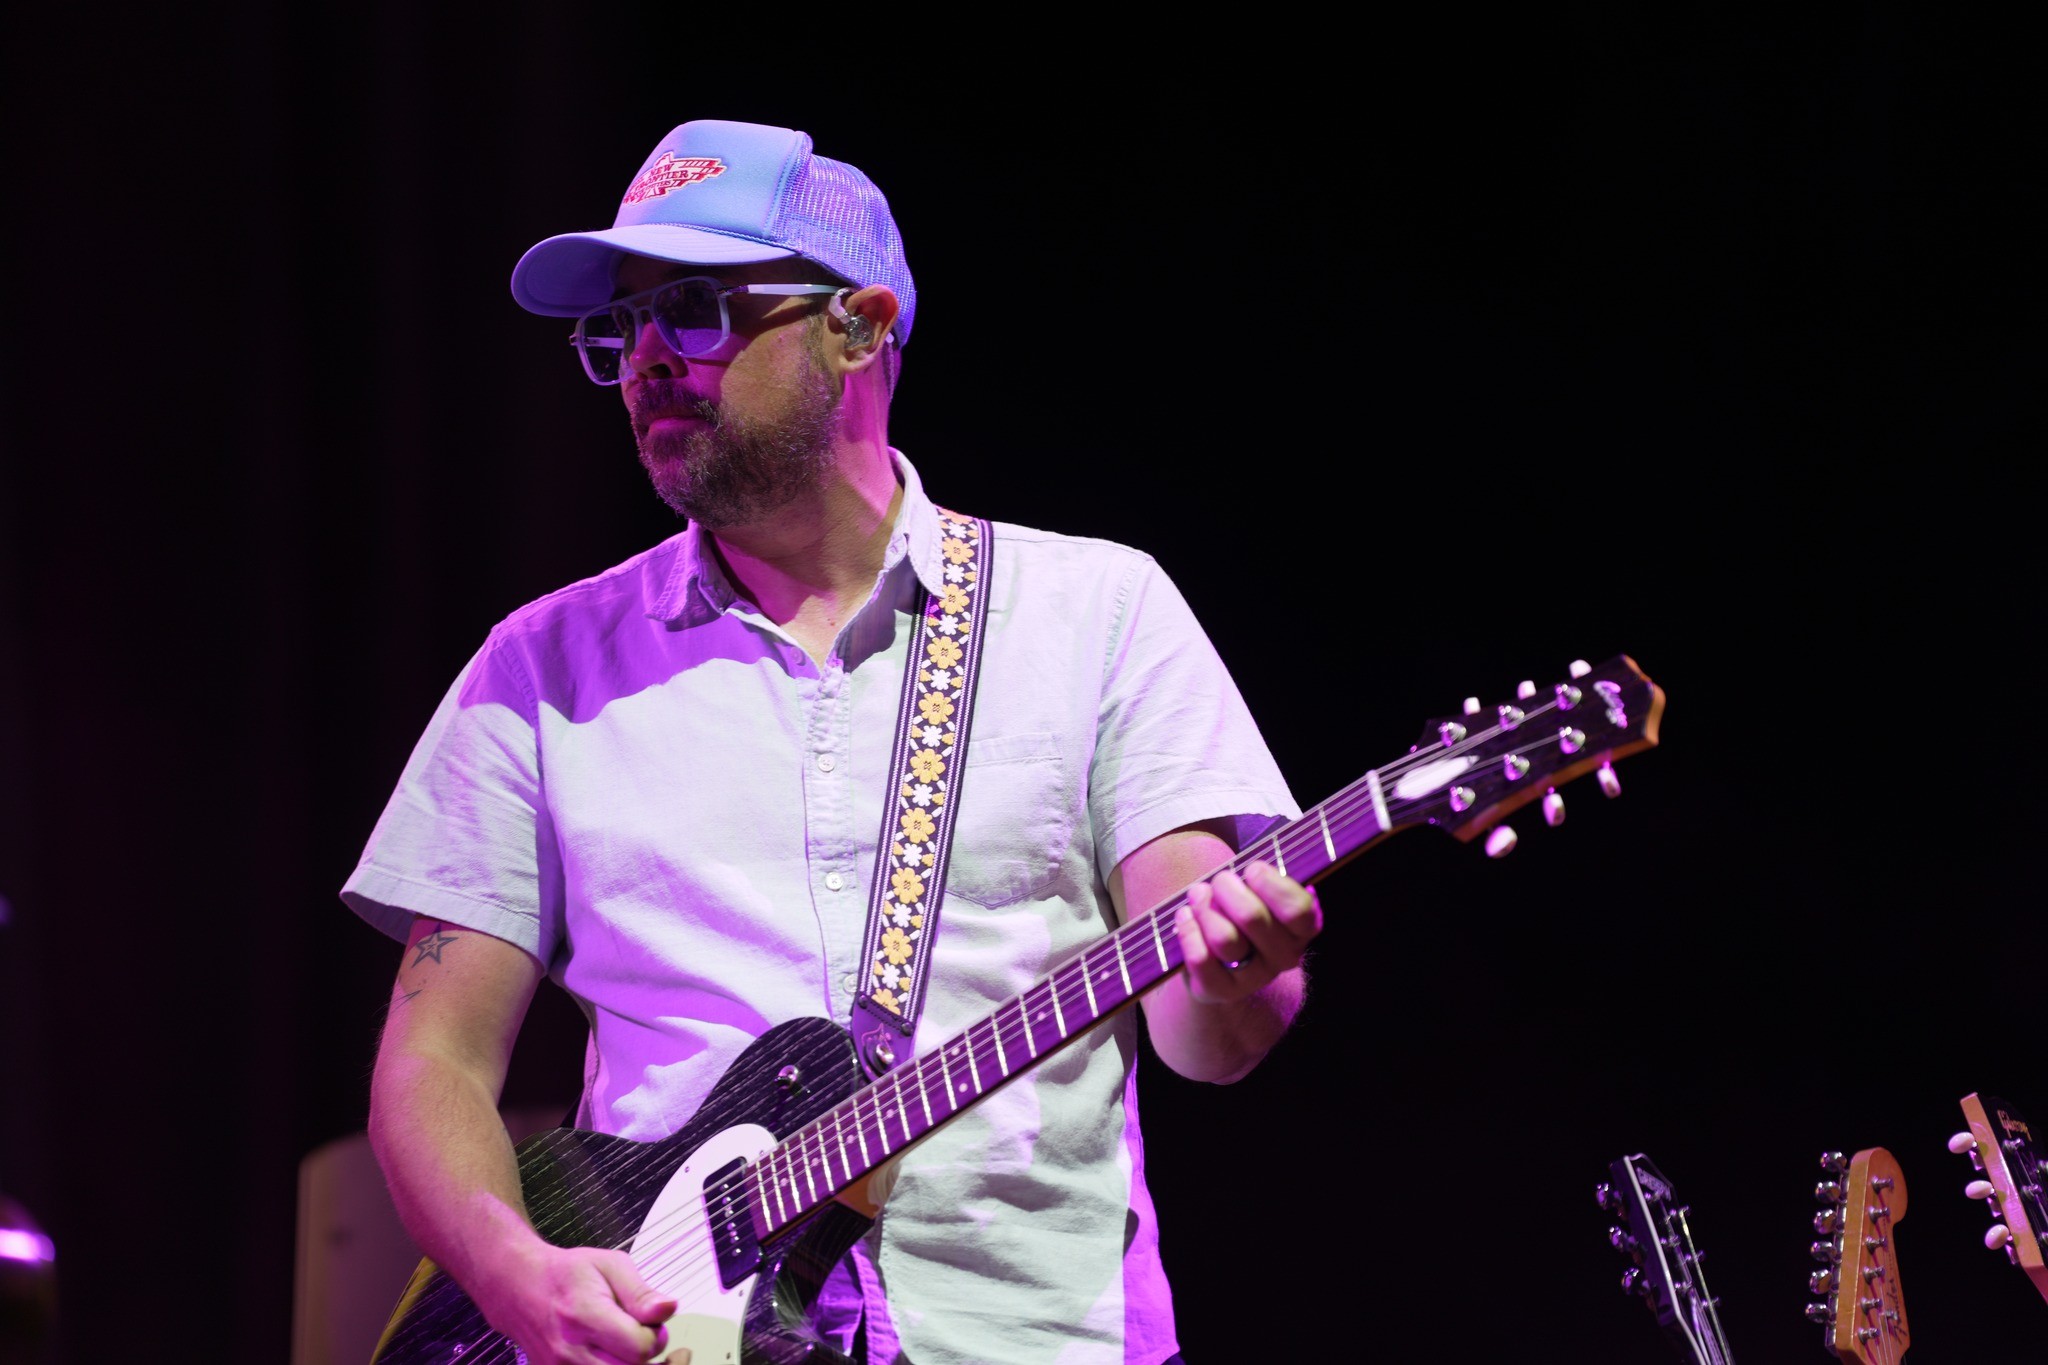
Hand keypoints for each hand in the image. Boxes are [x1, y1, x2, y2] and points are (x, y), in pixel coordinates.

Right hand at [480, 1243, 679, 1364]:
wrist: (521, 1288)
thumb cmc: (568, 1274)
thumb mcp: (610, 1265)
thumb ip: (641, 1292)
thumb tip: (668, 1309)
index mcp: (585, 1315)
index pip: (640, 1347)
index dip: (656, 1335)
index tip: (649, 1321)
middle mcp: (569, 1350)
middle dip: (644, 1353)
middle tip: (637, 1332)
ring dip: (627, 1363)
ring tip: (624, 1343)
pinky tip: (611, 1353)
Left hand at [1175, 860, 1321, 1004]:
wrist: (1222, 960)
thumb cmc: (1242, 910)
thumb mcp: (1260, 892)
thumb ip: (1262, 880)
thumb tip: (1253, 868)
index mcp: (1301, 929)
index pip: (1298, 909)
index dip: (1272, 885)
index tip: (1252, 869)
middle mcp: (1283, 957)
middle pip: (1252, 916)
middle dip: (1227, 888)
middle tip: (1219, 880)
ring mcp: (1253, 977)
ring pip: (1224, 938)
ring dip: (1204, 908)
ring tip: (1198, 895)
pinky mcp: (1221, 989)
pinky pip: (1201, 959)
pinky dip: (1188, 931)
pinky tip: (1185, 916)